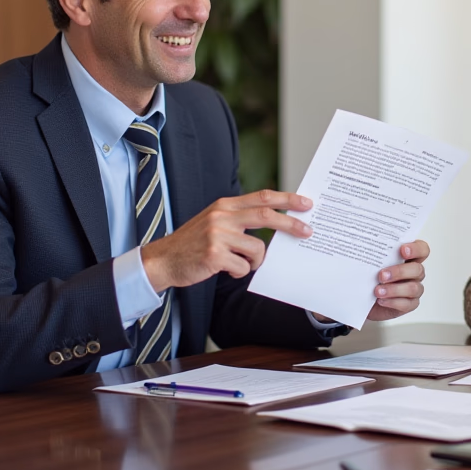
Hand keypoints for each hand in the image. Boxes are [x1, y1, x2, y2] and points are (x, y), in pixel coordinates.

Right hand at [141, 190, 312, 292]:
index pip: (262, 197)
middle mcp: (221, 216)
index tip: (305, 203)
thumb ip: (239, 218)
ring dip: (254, 261)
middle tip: (307, 232)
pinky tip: (224, 270)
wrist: (163, 260)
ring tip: (239, 263)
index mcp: (224, 205)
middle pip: (266, 216)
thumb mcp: (214, 221)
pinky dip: (239, 272)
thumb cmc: (193, 244)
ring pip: (257, 249)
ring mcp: (217, 235)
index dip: (286, 199)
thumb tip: (275, 221)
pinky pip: (243, 267)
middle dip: (291, 224)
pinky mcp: (215, 255)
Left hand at [365, 240, 428, 321]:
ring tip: (377, 291)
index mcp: (409, 257)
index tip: (402, 250)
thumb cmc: (368, 274)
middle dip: (399, 272)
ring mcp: (414, 288)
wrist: (361, 297)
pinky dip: (393, 302)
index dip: (416, 249)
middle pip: (417, 269)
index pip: (422, 249)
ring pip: (413, 288)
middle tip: (381, 275)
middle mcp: (414, 272)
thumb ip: (372, 250)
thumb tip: (357, 238)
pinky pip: (407, 304)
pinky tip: (380, 300)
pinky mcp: (409, 304)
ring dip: (394, 289)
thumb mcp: (368, 260)